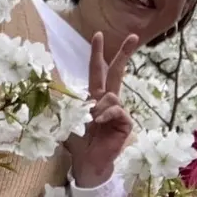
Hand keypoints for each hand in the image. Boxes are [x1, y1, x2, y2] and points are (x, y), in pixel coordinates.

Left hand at [66, 31, 138, 187]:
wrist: (87, 162)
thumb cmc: (78, 141)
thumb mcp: (67, 118)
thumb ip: (67, 102)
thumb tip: (63, 89)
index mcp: (95, 97)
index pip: (98, 70)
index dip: (98, 53)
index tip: (99, 35)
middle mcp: (109, 101)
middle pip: (117, 72)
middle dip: (124, 53)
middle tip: (133, 36)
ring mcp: (119, 111)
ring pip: (112, 95)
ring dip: (99, 106)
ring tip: (93, 121)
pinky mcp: (126, 123)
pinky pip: (118, 110)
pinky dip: (106, 115)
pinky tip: (100, 123)